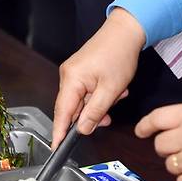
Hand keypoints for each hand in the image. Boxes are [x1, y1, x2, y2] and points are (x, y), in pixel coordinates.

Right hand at [52, 7, 144, 147]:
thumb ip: (94, 112)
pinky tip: (114, 89)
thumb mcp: (110, 90)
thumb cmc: (119, 55)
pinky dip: (100, 95)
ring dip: (99, 104)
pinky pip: (86, 91)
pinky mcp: (81, 70)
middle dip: (92, 114)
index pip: (62, 112)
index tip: (56, 150)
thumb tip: (82, 130)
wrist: (125, 31)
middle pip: (73, 108)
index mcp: (71, 79)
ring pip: (82, 101)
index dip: (59, 133)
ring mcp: (74, 71)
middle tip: (109, 115)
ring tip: (117, 95)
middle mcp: (68, 75)